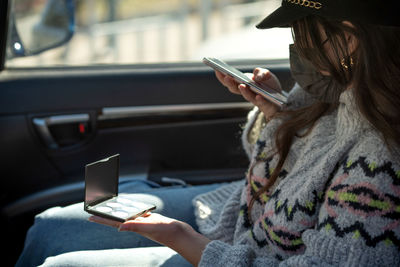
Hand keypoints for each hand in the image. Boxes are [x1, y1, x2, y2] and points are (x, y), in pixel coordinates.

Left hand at [89, 213, 209, 265]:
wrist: (181, 235)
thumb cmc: (167, 232)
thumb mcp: (150, 227)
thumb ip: (135, 226)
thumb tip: (119, 228)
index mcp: (134, 226)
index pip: (114, 222)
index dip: (102, 219)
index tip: (90, 216)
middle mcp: (137, 225)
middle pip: (118, 219)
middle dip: (107, 215)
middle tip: (96, 211)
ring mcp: (144, 222)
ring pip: (127, 216)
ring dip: (118, 212)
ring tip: (110, 209)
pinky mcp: (151, 219)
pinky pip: (138, 213)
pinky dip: (132, 210)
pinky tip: (131, 208)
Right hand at [215, 68, 281, 119]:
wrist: (280, 99)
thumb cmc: (269, 86)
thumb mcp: (267, 75)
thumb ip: (261, 72)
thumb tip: (256, 76)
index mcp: (243, 83)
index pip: (230, 80)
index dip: (222, 76)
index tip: (216, 69)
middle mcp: (246, 92)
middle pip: (234, 89)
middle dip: (229, 83)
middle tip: (226, 76)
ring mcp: (254, 98)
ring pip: (246, 96)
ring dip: (243, 91)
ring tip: (242, 85)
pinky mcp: (263, 104)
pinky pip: (260, 102)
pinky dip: (259, 99)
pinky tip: (259, 96)